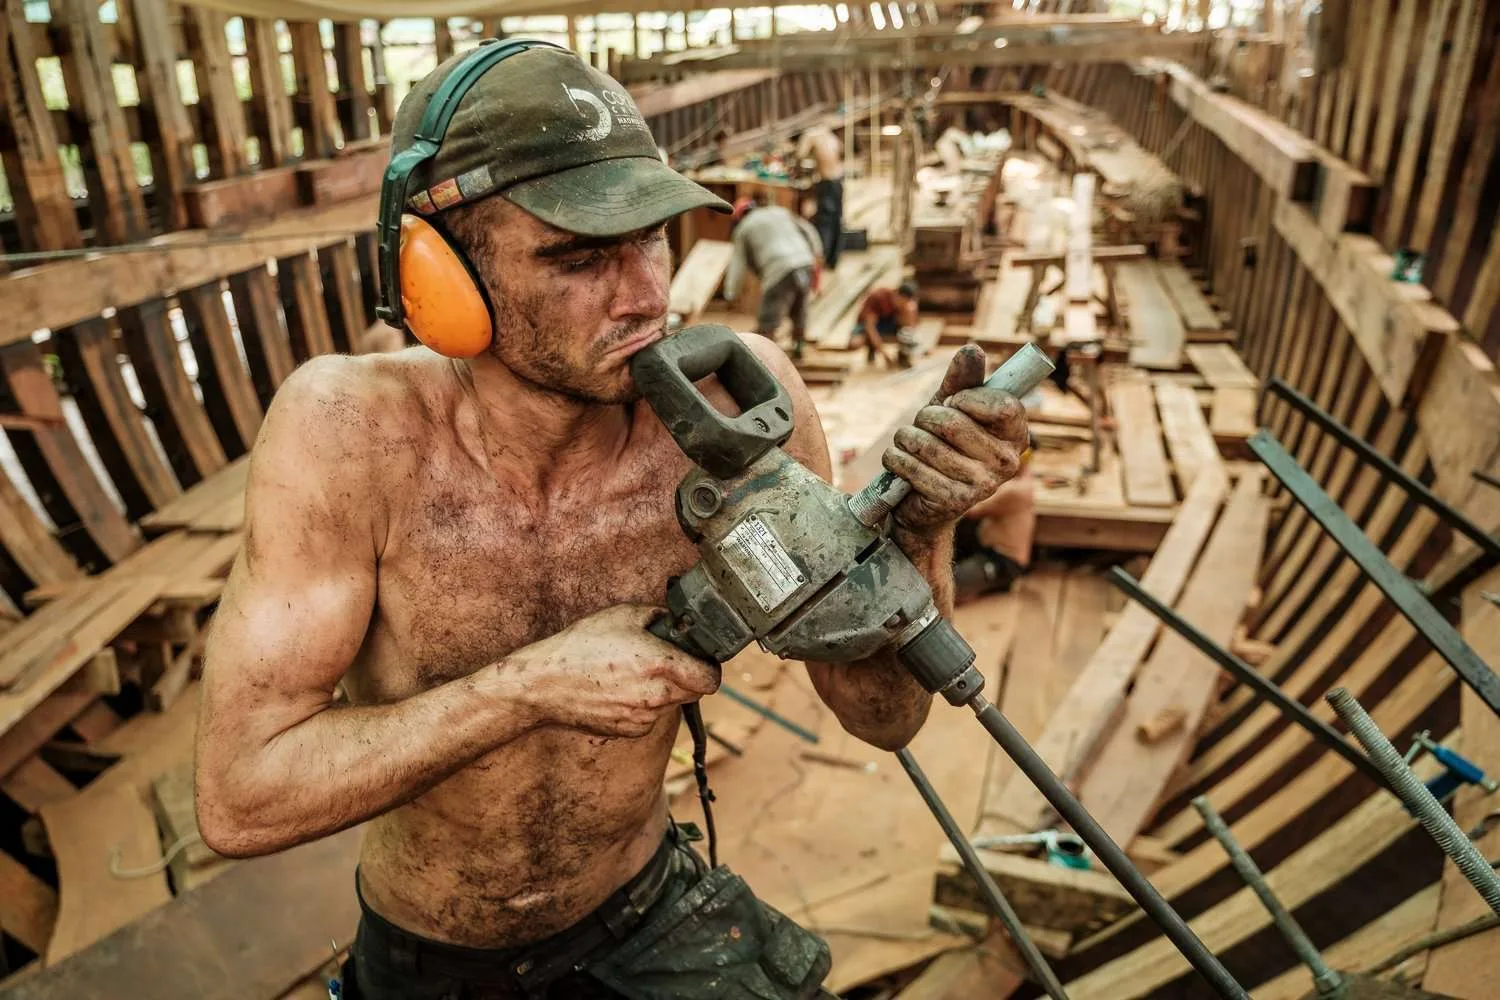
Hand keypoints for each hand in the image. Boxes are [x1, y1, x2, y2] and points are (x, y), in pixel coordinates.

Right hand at [511, 605, 720, 738]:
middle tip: (666, 662)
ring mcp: (644, 717)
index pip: (710, 679)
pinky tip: (620, 690)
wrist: (546, 684)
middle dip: (688, 677)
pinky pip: (651, 716)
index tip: (699, 659)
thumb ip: (660, 616)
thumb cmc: (582, 645)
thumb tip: (681, 621)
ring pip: (672, 704)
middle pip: (696, 692)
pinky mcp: (631, 730)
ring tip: (633, 673)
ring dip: (664, 690)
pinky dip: (645, 704)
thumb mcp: (623, 615)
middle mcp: (657, 695)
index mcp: (660, 664)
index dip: (709, 668)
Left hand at [882, 344, 1027, 533]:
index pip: (1002, 405)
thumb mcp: (953, 407)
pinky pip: (910, 466)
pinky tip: (900, 462)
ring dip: (906, 438)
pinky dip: (895, 459)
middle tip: (924, 426)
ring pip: (926, 444)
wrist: (926, 499)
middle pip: (953, 422)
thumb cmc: (943, 444)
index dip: (966, 398)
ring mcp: (981, 486)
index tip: (953, 402)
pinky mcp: (952, 502)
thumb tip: (972, 349)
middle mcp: (1006, 463)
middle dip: (925, 417)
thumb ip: (963, 379)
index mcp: (1015, 435)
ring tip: (909, 444)